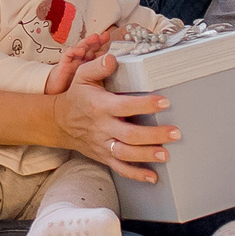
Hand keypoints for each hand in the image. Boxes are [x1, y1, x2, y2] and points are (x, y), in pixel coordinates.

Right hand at [41, 28, 116, 95]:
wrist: (57, 88)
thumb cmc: (74, 83)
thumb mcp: (90, 79)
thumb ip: (101, 73)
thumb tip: (116, 70)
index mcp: (89, 62)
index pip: (98, 51)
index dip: (106, 46)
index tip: (114, 42)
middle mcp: (82, 59)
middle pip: (91, 46)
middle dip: (98, 40)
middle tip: (106, 36)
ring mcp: (73, 60)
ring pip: (81, 47)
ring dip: (88, 41)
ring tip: (95, 37)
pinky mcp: (64, 63)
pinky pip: (68, 54)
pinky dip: (74, 51)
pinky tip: (81, 50)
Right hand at [49, 51, 176, 183]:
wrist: (59, 122)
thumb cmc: (76, 96)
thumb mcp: (82, 76)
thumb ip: (98, 66)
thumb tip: (113, 58)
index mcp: (100, 106)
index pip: (125, 106)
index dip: (145, 105)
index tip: (163, 102)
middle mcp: (102, 128)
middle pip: (129, 135)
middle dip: (153, 135)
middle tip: (174, 133)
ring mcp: (103, 144)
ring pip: (126, 154)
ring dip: (147, 155)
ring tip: (166, 154)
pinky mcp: (103, 156)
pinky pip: (120, 168)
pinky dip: (136, 175)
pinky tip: (153, 177)